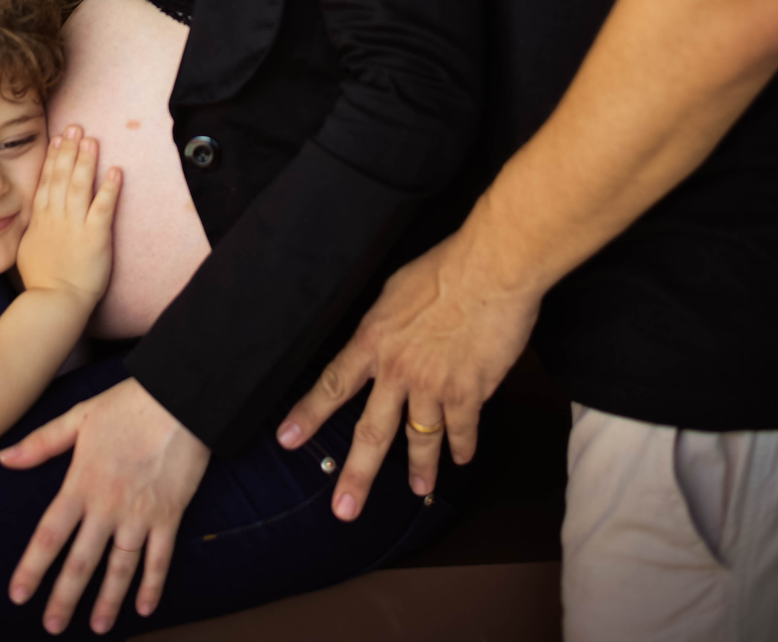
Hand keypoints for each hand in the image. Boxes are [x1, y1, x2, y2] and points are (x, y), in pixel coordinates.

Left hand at [0, 378, 209, 633]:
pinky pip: (160, 558)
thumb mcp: (79, 416)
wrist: (180, 397)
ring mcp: (140, 514)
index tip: (18, 595)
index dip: (32, 568)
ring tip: (98, 627)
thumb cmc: (127, 404)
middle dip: (65, 597)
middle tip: (52, 627)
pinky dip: (153, 585)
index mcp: (82, 483)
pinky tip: (145, 607)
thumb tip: (4, 459)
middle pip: (81, 561)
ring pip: (120, 568)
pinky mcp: (169, 515)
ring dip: (107, 601)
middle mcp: (108, 506)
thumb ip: (41, 443)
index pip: (49, 535)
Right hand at [17, 127, 120, 308]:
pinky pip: (103, 207)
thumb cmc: (41, 281)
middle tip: (75, 126)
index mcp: (40, 220)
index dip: (53, 157)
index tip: (57, 138)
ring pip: (80, 185)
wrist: (54, 302)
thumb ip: (31, 229)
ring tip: (92, 139)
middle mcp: (56, 217)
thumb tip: (32, 217)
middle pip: (62, 176)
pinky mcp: (96, 236)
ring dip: (87, 161)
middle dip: (69, 149)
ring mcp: (76, 225)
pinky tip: (116, 171)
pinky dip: (110, 188)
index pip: (46, 181)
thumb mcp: (26, 250)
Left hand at [278, 227, 539, 512]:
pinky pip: (462, 430)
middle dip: (357, 474)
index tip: (287, 440)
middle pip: (372, 431)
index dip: (309, 414)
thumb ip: (385, 323)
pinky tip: (461, 458)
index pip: (334, 383)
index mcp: (374, 339)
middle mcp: (398, 369)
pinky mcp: (469, 392)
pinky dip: (462, 447)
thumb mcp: (396, 290)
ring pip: (420, 438)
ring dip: (420, 469)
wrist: (490, 269)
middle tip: (344, 510)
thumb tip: (381, 338)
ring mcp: (433, 385)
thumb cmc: (444, 267)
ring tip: (419, 490)